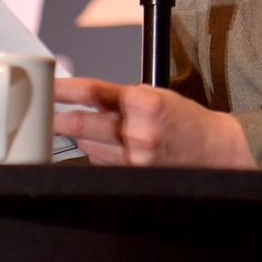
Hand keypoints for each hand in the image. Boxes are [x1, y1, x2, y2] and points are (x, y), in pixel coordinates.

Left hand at [53, 77, 255, 168]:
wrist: (215, 150)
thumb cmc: (186, 120)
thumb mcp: (157, 95)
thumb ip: (123, 97)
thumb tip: (88, 98)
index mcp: (143, 102)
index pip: (92, 91)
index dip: (64, 89)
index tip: (49, 88)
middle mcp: (137, 129)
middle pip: (82, 122)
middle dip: (58, 118)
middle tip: (45, 115)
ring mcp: (134, 155)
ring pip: (88, 144)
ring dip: (83, 135)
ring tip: (94, 129)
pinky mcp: (134, 173)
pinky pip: (102, 161)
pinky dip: (99, 152)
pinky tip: (113, 146)